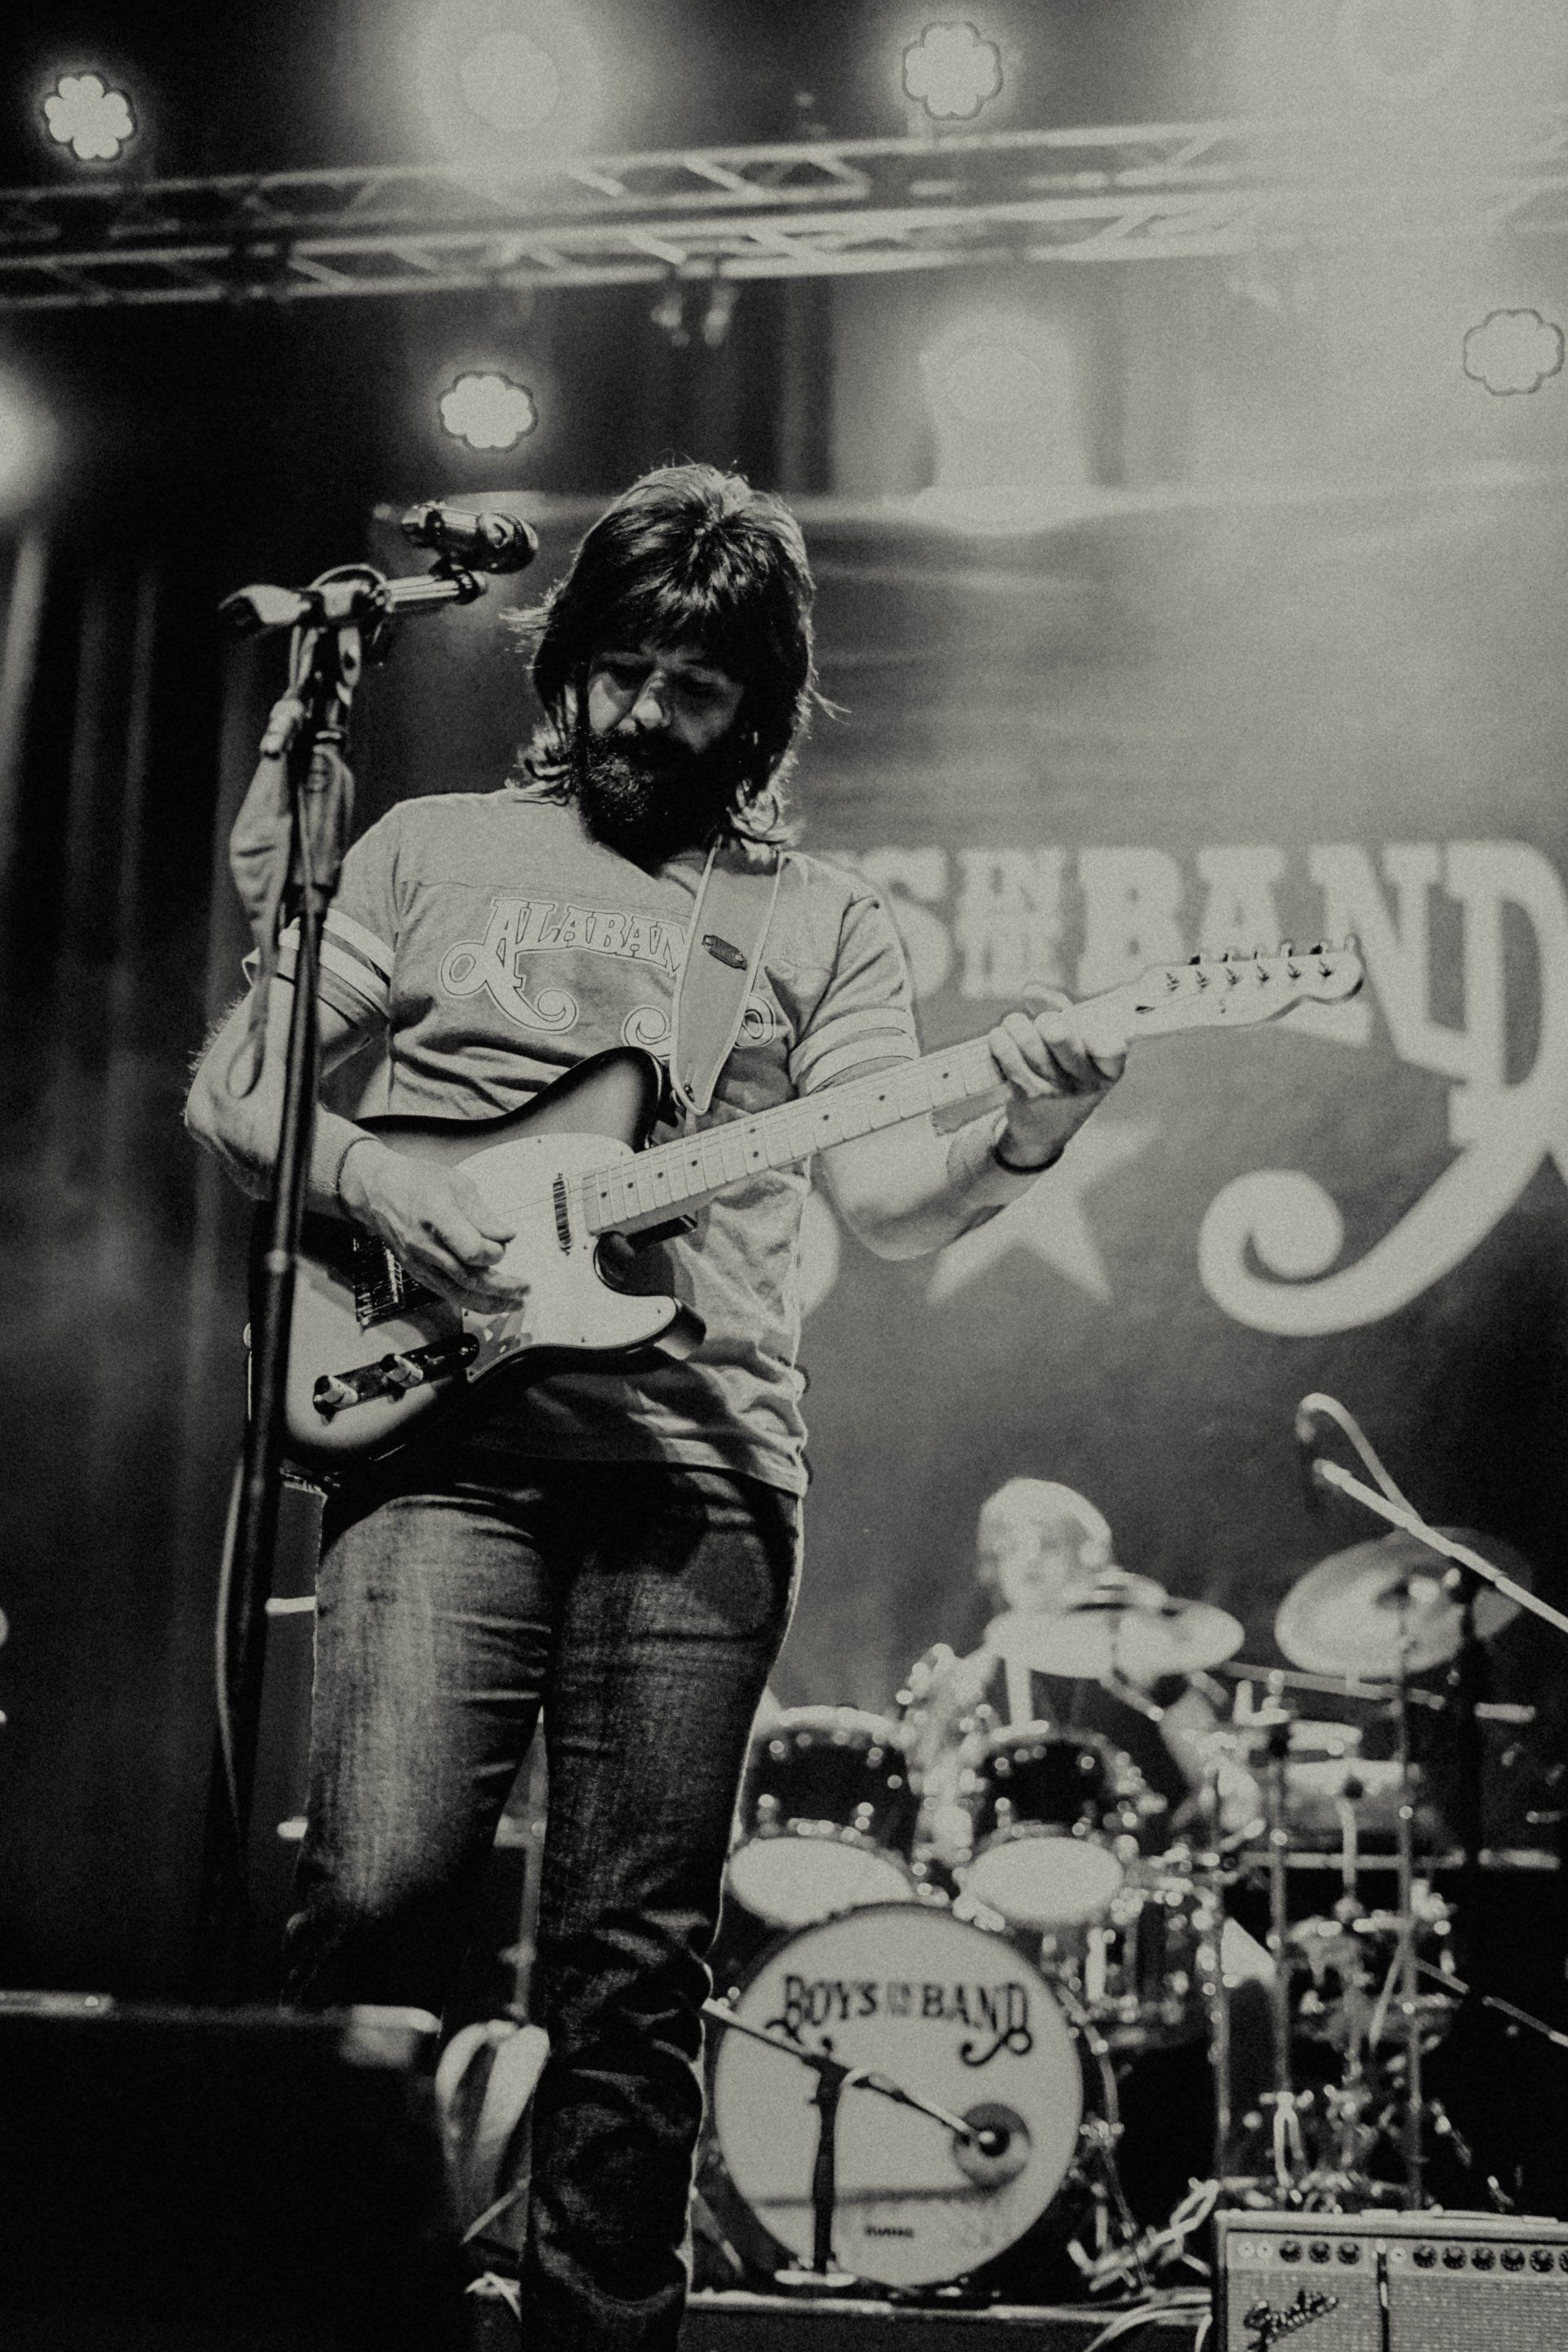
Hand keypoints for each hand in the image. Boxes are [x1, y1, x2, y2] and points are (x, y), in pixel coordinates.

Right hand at [341, 1144, 524, 1314]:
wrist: (376, 1192)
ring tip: (515, 1303)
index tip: (505, 1242)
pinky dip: (470, 1302)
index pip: (472, 1250)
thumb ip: (482, 1214)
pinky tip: (489, 1302)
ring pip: (458, 1293)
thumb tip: (506, 1236)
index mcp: (437, 1216)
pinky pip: (446, 1294)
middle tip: (525, 1288)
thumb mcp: (455, 1184)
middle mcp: (426, 1244)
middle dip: (502, 1287)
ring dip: (490, 1302)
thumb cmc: (416, 1182)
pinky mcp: (417, 1272)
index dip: (494, 1252)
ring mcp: (419, 1262)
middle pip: (469, 1277)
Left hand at [987, 985, 1126, 1166]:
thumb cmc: (1064, 1075)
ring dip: (1015, 1023)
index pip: (1112, 1045)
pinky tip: (1001, 1039)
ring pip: (1026, 1037)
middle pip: (1058, 1033)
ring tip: (1015, 1027)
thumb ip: (1063, 1012)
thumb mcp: (1079, 1050)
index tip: (1079, 1027)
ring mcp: (1054, 1091)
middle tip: (1043, 1024)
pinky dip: (1000, 1039)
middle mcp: (1084, 1083)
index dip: (1091, 1029)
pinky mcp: (1025, 1095)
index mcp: (1108, 1071)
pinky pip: (1006, 1053)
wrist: (1044, 1130)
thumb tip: (1030, 990)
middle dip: (1045, 1019)